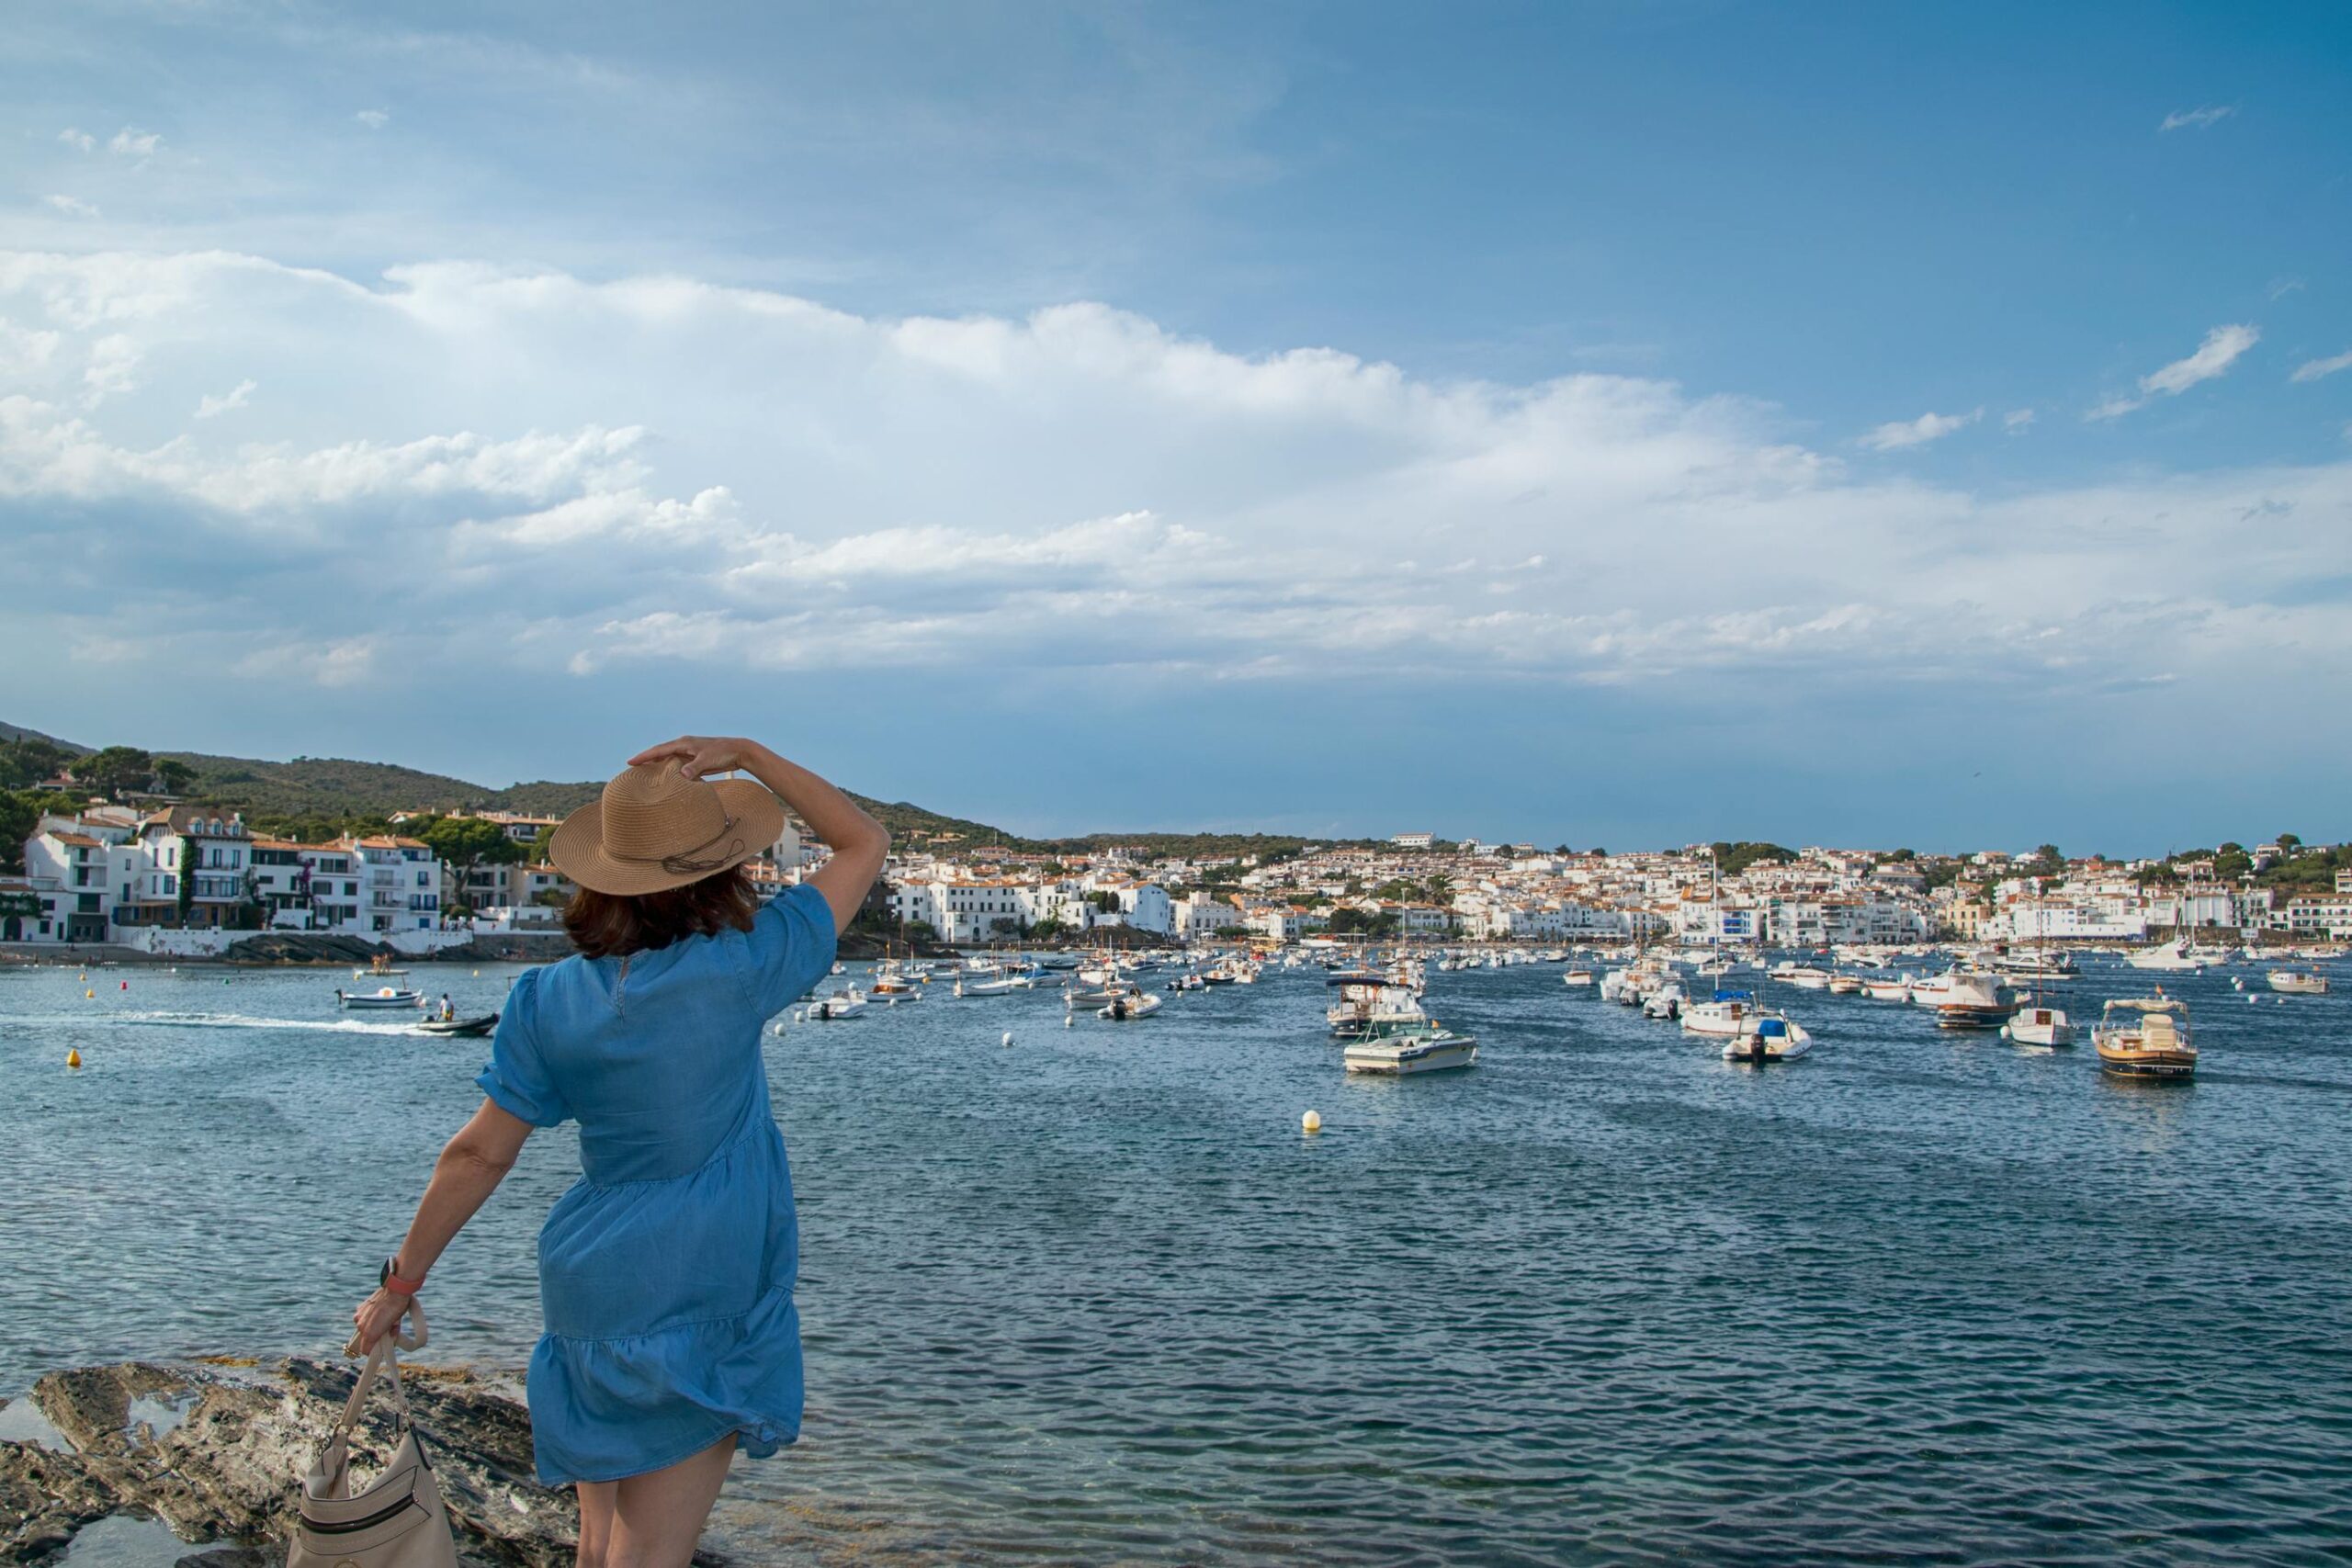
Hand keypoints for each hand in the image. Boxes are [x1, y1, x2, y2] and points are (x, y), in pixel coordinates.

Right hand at [350, 1287, 412, 1355]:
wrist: (395, 1289)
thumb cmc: (398, 1307)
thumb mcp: (396, 1325)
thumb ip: (389, 1335)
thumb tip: (390, 1339)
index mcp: (369, 1333)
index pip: (365, 1351)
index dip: (374, 1351)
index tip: (382, 1347)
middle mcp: (360, 1325)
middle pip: (365, 1339)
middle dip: (374, 1338)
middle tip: (386, 1331)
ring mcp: (359, 1316)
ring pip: (363, 1328)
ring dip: (370, 1327)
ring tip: (383, 1320)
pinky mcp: (360, 1308)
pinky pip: (362, 1317)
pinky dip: (368, 1317)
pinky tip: (378, 1312)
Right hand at [627, 736, 760, 780]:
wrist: (738, 751)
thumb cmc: (723, 752)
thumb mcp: (708, 760)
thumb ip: (694, 767)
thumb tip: (682, 776)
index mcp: (683, 743)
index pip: (658, 750)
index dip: (644, 756)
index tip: (630, 762)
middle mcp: (683, 747)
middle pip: (660, 753)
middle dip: (646, 760)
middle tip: (631, 768)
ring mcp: (688, 753)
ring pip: (668, 759)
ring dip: (656, 765)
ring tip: (643, 773)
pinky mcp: (694, 761)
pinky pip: (677, 765)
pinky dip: (668, 770)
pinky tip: (664, 777)